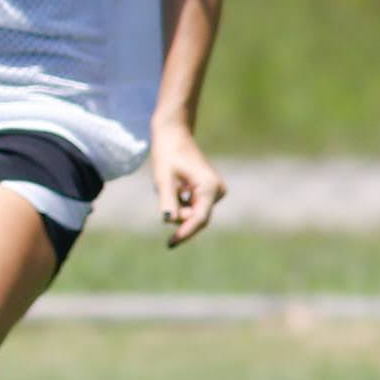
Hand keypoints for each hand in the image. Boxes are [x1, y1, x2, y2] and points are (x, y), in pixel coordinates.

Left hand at [147, 121, 226, 246]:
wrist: (174, 136)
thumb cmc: (167, 154)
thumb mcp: (163, 178)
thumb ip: (167, 200)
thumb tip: (169, 220)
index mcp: (209, 187)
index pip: (199, 218)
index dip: (185, 232)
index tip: (171, 243)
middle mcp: (217, 191)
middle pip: (196, 217)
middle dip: (178, 215)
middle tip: (166, 194)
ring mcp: (215, 191)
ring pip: (193, 213)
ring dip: (178, 207)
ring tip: (171, 184)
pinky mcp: (210, 191)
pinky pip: (193, 206)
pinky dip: (180, 203)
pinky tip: (176, 185)